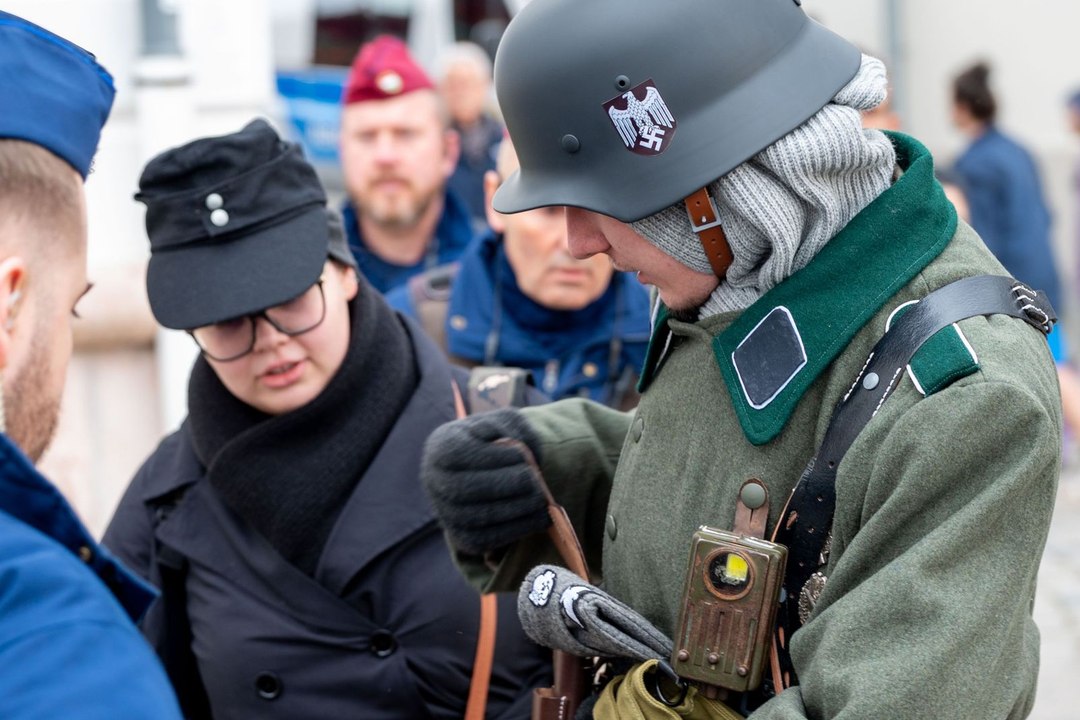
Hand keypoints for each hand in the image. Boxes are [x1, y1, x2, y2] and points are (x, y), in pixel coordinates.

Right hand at [421, 408, 551, 554]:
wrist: (485, 468)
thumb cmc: (497, 440)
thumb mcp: (506, 423)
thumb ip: (517, 431)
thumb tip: (525, 454)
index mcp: (441, 447)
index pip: (460, 453)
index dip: (493, 457)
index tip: (522, 456)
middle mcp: (435, 481)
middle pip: (465, 488)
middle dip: (505, 486)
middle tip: (536, 482)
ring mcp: (445, 511)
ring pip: (474, 518)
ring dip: (514, 511)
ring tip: (542, 501)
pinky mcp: (460, 536)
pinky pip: (483, 540)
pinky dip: (513, 531)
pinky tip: (537, 519)